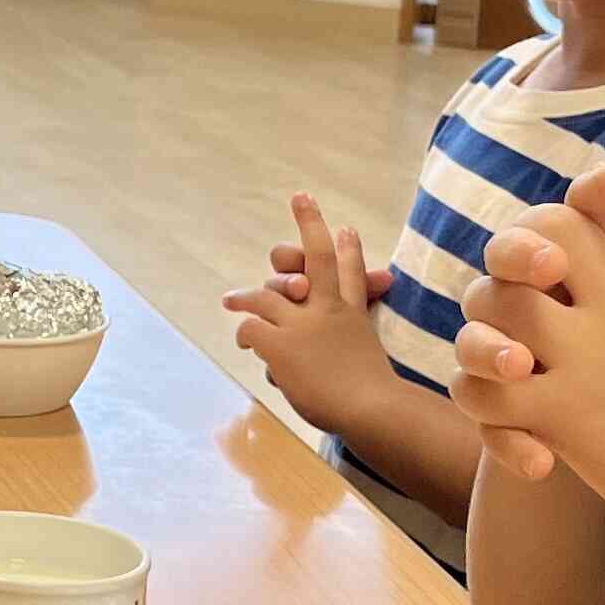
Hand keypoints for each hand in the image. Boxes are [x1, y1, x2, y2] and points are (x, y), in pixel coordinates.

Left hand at [223, 192, 400, 435]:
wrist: (371, 407)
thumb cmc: (375, 393)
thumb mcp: (367, 355)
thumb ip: (351, 342)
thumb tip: (355, 350)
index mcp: (352, 311)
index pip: (350, 269)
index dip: (348, 247)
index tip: (345, 227)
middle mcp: (327, 308)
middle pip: (318, 257)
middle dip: (310, 223)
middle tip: (302, 197)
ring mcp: (302, 322)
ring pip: (268, 292)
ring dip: (246, 295)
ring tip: (229, 300)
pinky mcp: (281, 344)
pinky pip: (251, 328)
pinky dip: (245, 334)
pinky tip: (243, 341)